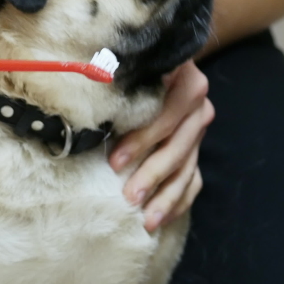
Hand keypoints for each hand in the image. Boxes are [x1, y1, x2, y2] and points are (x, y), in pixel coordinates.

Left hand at [109, 62, 213, 231]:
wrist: (160, 62)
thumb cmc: (131, 64)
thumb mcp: (125, 66)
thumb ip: (112, 78)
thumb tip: (84, 108)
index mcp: (184, 81)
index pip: (164, 116)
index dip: (141, 140)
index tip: (115, 163)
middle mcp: (198, 106)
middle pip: (177, 147)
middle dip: (152, 175)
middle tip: (129, 198)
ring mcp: (200, 129)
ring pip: (187, 168)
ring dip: (167, 197)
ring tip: (148, 221)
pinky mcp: (197, 147)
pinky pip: (194, 179)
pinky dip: (179, 200)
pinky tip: (164, 218)